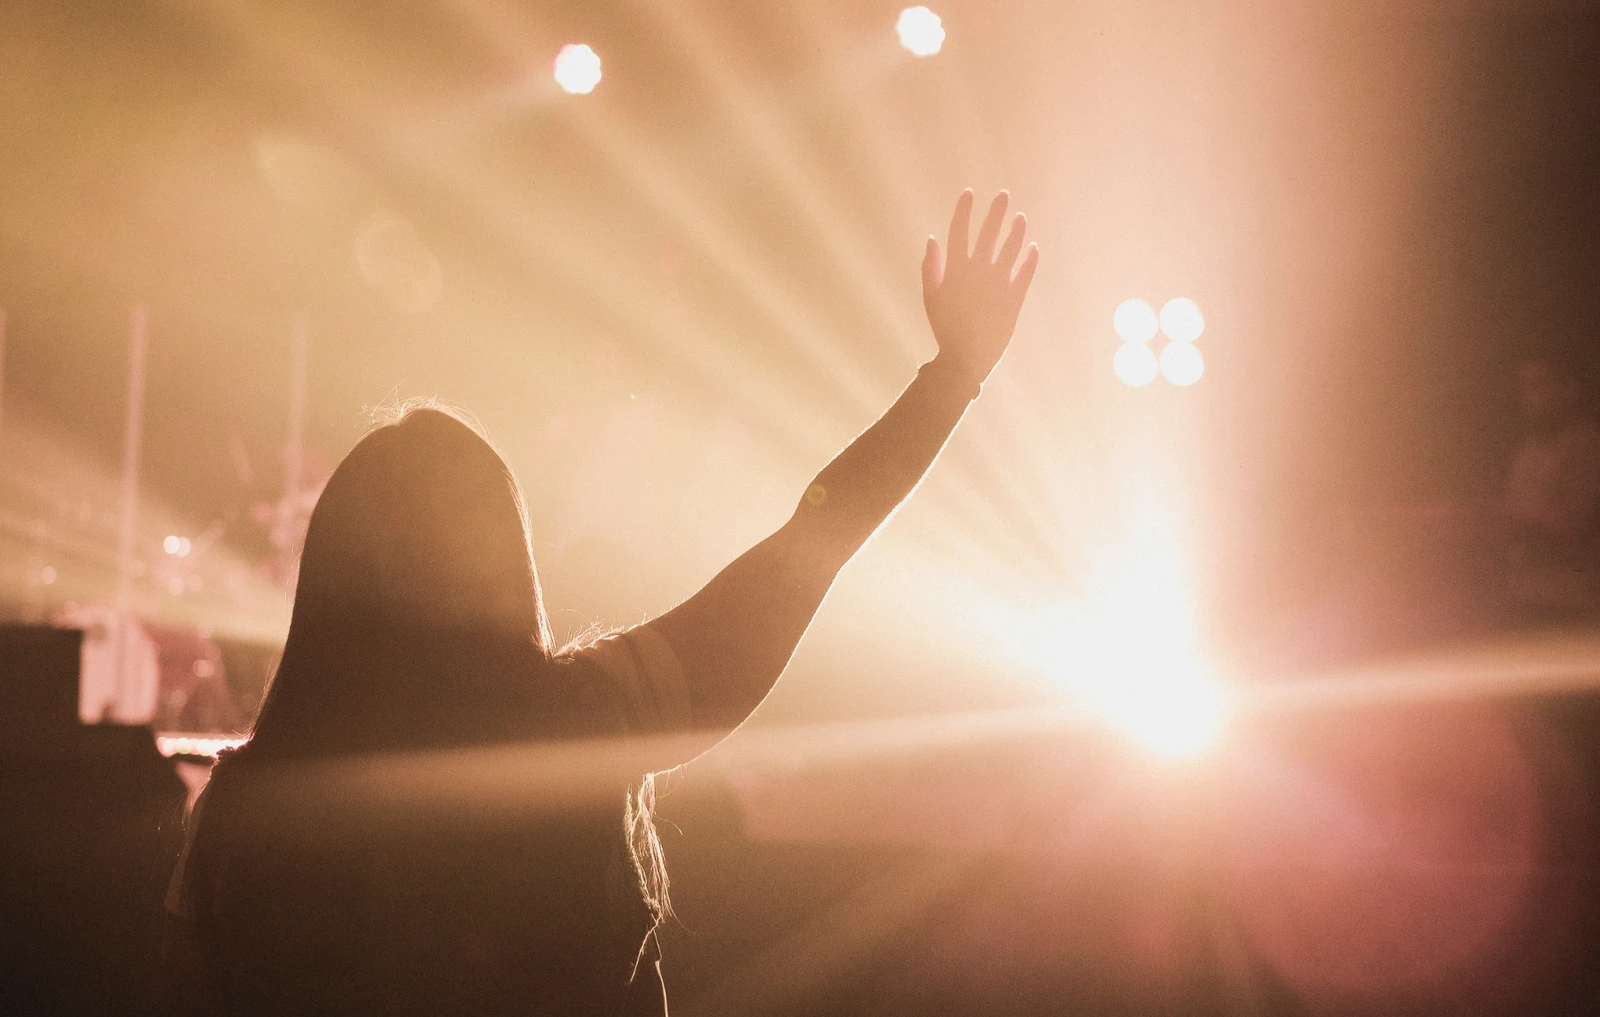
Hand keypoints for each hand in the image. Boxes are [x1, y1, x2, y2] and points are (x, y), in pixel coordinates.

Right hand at [921, 190, 1038, 384]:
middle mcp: (980, 269)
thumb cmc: (945, 326)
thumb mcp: (930, 295)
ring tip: (1021, 217)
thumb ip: (930, 266)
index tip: (969, 193)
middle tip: (1004, 194)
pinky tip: (1033, 247)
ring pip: (1012, 248)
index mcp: (956, 268)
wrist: (966, 356)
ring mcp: (1000, 282)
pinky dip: (1030, 258)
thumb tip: (932, 239)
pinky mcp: (1015, 297)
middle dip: (997, 211)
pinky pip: (1026, 272)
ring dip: (1017, 230)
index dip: (964, 209)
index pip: (960, 230)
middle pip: (989, 232)